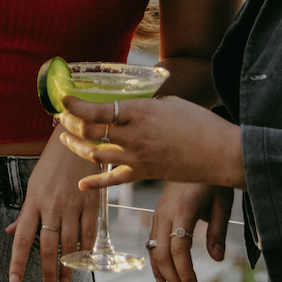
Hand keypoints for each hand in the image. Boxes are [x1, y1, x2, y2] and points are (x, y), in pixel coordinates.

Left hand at [5, 135, 97, 281]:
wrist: (78, 138)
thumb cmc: (53, 163)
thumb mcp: (34, 184)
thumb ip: (25, 212)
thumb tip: (11, 232)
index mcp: (33, 202)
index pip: (22, 239)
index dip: (17, 262)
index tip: (14, 280)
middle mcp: (52, 206)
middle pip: (47, 248)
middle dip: (47, 272)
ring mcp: (73, 206)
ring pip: (70, 245)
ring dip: (68, 267)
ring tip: (67, 280)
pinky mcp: (92, 204)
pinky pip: (89, 234)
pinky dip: (87, 251)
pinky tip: (84, 261)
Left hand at [56, 95, 245, 192]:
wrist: (220, 153)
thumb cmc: (199, 122)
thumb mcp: (169, 103)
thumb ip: (145, 107)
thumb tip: (131, 110)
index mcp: (140, 112)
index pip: (97, 110)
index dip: (76, 105)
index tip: (64, 99)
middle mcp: (134, 135)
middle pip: (90, 132)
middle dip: (70, 123)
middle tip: (62, 117)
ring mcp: (137, 158)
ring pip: (95, 154)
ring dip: (76, 147)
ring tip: (65, 139)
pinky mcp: (144, 174)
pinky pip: (113, 180)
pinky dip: (95, 182)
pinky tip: (82, 183)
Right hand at [149, 181, 232, 281]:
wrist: (194, 155)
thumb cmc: (213, 180)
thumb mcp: (222, 203)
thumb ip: (218, 231)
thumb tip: (217, 259)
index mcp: (183, 209)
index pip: (179, 247)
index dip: (185, 271)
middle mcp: (165, 212)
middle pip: (163, 253)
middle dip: (176, 278)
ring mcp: (158, 213)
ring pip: (155, 250)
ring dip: (166, 273)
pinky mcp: (157, 214)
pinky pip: (152, 243)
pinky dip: (156, 262)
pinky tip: (162, 278)